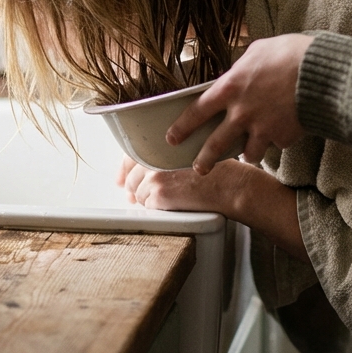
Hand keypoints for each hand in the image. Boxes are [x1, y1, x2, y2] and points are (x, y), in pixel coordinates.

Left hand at [117, 156, 239, 214]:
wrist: (229, 184)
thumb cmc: (216, 168)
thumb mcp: (187, 150)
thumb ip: (164, 154)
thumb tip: (142, 169)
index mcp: (159, 144)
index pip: (130, 156)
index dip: (124, 170)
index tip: (121, 179)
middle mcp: (154, 157)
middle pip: (131, 177)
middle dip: (132, 188)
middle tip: (133, 197)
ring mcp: (155, 175)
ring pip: (138, 193)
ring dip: (146, 199)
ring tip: (162, 201)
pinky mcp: (159, 194)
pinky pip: (147, 206)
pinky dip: (155, 208)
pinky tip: (170, 205)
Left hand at [166, 34, 312, 174]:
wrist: (320, 73)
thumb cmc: (290, 55)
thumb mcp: (258, 52)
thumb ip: (243, 68)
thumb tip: (240, 72)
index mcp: (230, 88)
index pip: (197, 111)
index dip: (182, 126)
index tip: (172, 138)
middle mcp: (241, 113)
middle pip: (216, 144)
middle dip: (205, 160)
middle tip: (199, 168)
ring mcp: (262, 129)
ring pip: (249, 153)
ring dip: (249, 154)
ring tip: (250, 154)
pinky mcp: (283, 137)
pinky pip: (276, 145)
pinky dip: (278, 142)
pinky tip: (283, 133)